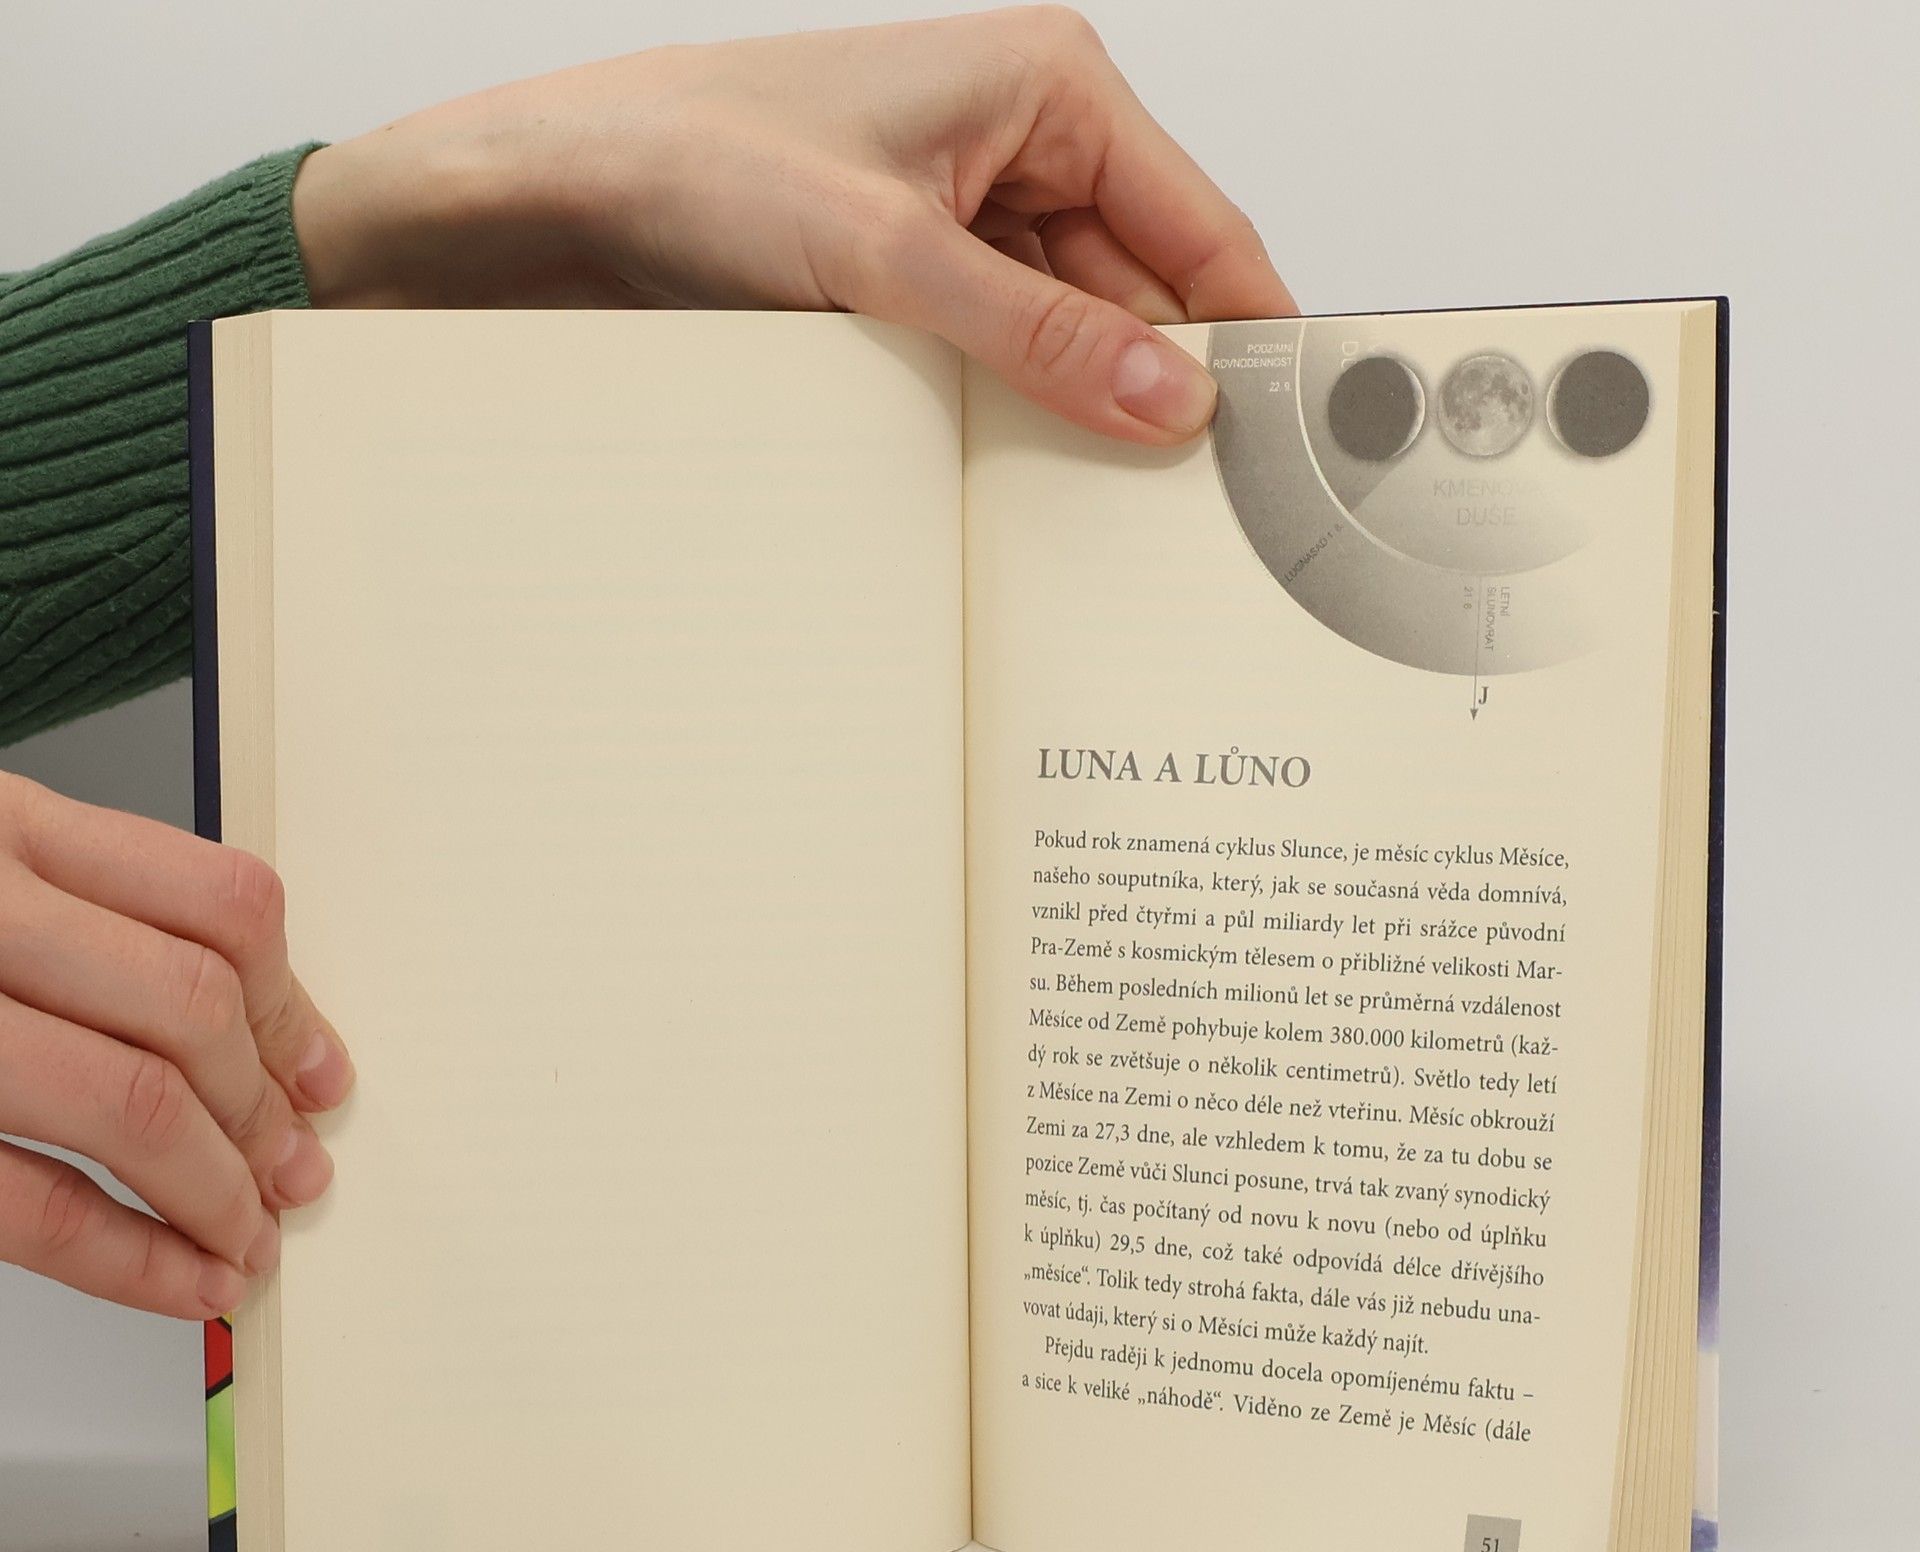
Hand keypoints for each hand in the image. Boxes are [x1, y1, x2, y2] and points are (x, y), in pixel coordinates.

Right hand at [0, 774, 351, 1318]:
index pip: (221, 903)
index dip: (295, 1008)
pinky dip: (131, 1258)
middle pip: (191, 1006)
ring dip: (216, 1191)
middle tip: (292, 1175)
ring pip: (129, 1100)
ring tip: (248, 1241)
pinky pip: (28, 1202)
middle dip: (261, 1112)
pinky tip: (183, 1284)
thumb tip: (254, 1038)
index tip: (323, 1078)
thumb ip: (88, 915)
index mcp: (5, 827)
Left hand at [291, 7, 1296, 444]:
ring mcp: (969, 212)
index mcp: (1049, 85)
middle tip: (1181, 503)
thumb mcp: (886, 254)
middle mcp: (1023, 141)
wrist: (557, 200)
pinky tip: (1014, 469)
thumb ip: (1040, 334)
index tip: (1281, 439)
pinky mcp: (918, 273)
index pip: (1201, 227)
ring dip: (1076, 407)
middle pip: (1143, 290)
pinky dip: (1016, 410)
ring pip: (1075, 332)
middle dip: (1155, 388)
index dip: (1246, 336)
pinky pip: (1007, 353)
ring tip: (1091, 497)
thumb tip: (1166, 399)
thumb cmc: (694, 157)